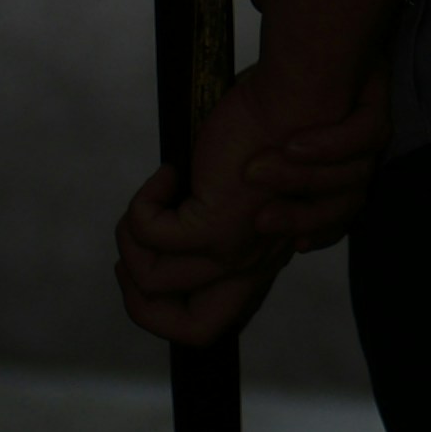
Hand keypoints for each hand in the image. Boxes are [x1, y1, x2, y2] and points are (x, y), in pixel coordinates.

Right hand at [109, 61, 391, 349]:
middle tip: (130, 255)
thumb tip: (163, 221)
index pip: (216, 324)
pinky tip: (168, 173)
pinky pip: (149, 235)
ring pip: (151, 284)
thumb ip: (211, 214)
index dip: (171, 311)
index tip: (152, 263)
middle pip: (192, 333)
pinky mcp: (215, 226)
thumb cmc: (269, 129)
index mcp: (258, 261)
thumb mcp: (238, 187)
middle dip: (142, 306)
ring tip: (148, 199)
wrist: (301, 98)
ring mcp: (233, 252)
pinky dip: (141, 204)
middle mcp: (250, 267)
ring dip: (129, 240)